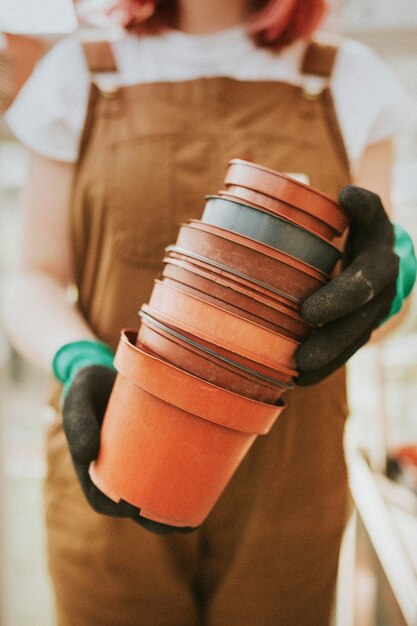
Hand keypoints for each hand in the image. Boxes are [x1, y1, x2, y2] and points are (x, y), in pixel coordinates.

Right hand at [62, 364, 194, 533]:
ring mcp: (138, 462)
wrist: (107, 371)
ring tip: (195, 518)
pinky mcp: (156, 448)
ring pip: (155, 494)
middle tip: (178, 525)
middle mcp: (118, 471)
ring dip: (173, 512)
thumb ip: (78, 422)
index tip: (139, 512)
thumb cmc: (87, 388)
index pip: (106, 501)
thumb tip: (89, 453)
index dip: (123, 511)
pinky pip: (169, 471)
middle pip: (136, 506)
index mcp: (94, 468)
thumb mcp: (78, 399)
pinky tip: (205, 492)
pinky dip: (184, 485)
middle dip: (156, 520)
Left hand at [295, 185, 398, 385]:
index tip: (306, 312)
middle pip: (357, 322)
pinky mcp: (361, 329)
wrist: (381, 256)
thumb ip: (362, 204)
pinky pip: (346, 351)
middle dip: (330, 341)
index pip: (363, 282)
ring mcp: (373, 314)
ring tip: (297, 375)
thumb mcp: (368, 213)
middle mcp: (381, 293)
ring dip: (327, 361)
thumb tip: (345, 194)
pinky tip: (299, 381)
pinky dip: (325, 367)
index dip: (338, 299)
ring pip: (352, 342)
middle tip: (300, 358)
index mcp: (380, 262)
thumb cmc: (364, 229)